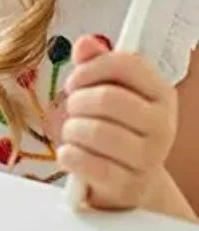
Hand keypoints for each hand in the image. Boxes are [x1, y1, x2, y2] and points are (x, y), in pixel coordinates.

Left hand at [57, 35, 177, 210]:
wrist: (129, 181)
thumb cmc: (115, 125)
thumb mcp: (109, 88)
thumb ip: (95, 62)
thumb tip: (85, 44)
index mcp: (160, 94)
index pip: (126, 64)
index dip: (90, 68)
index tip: (74, 80)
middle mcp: (162, 126)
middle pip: (106, 98)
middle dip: (77, 100)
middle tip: (72, 108)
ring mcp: (149, 159)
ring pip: (95, 131)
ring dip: (71, 128)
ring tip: (73, 131)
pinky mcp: (128, 186)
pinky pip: (86, 162)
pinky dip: (69, 155)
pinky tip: (70, 153)